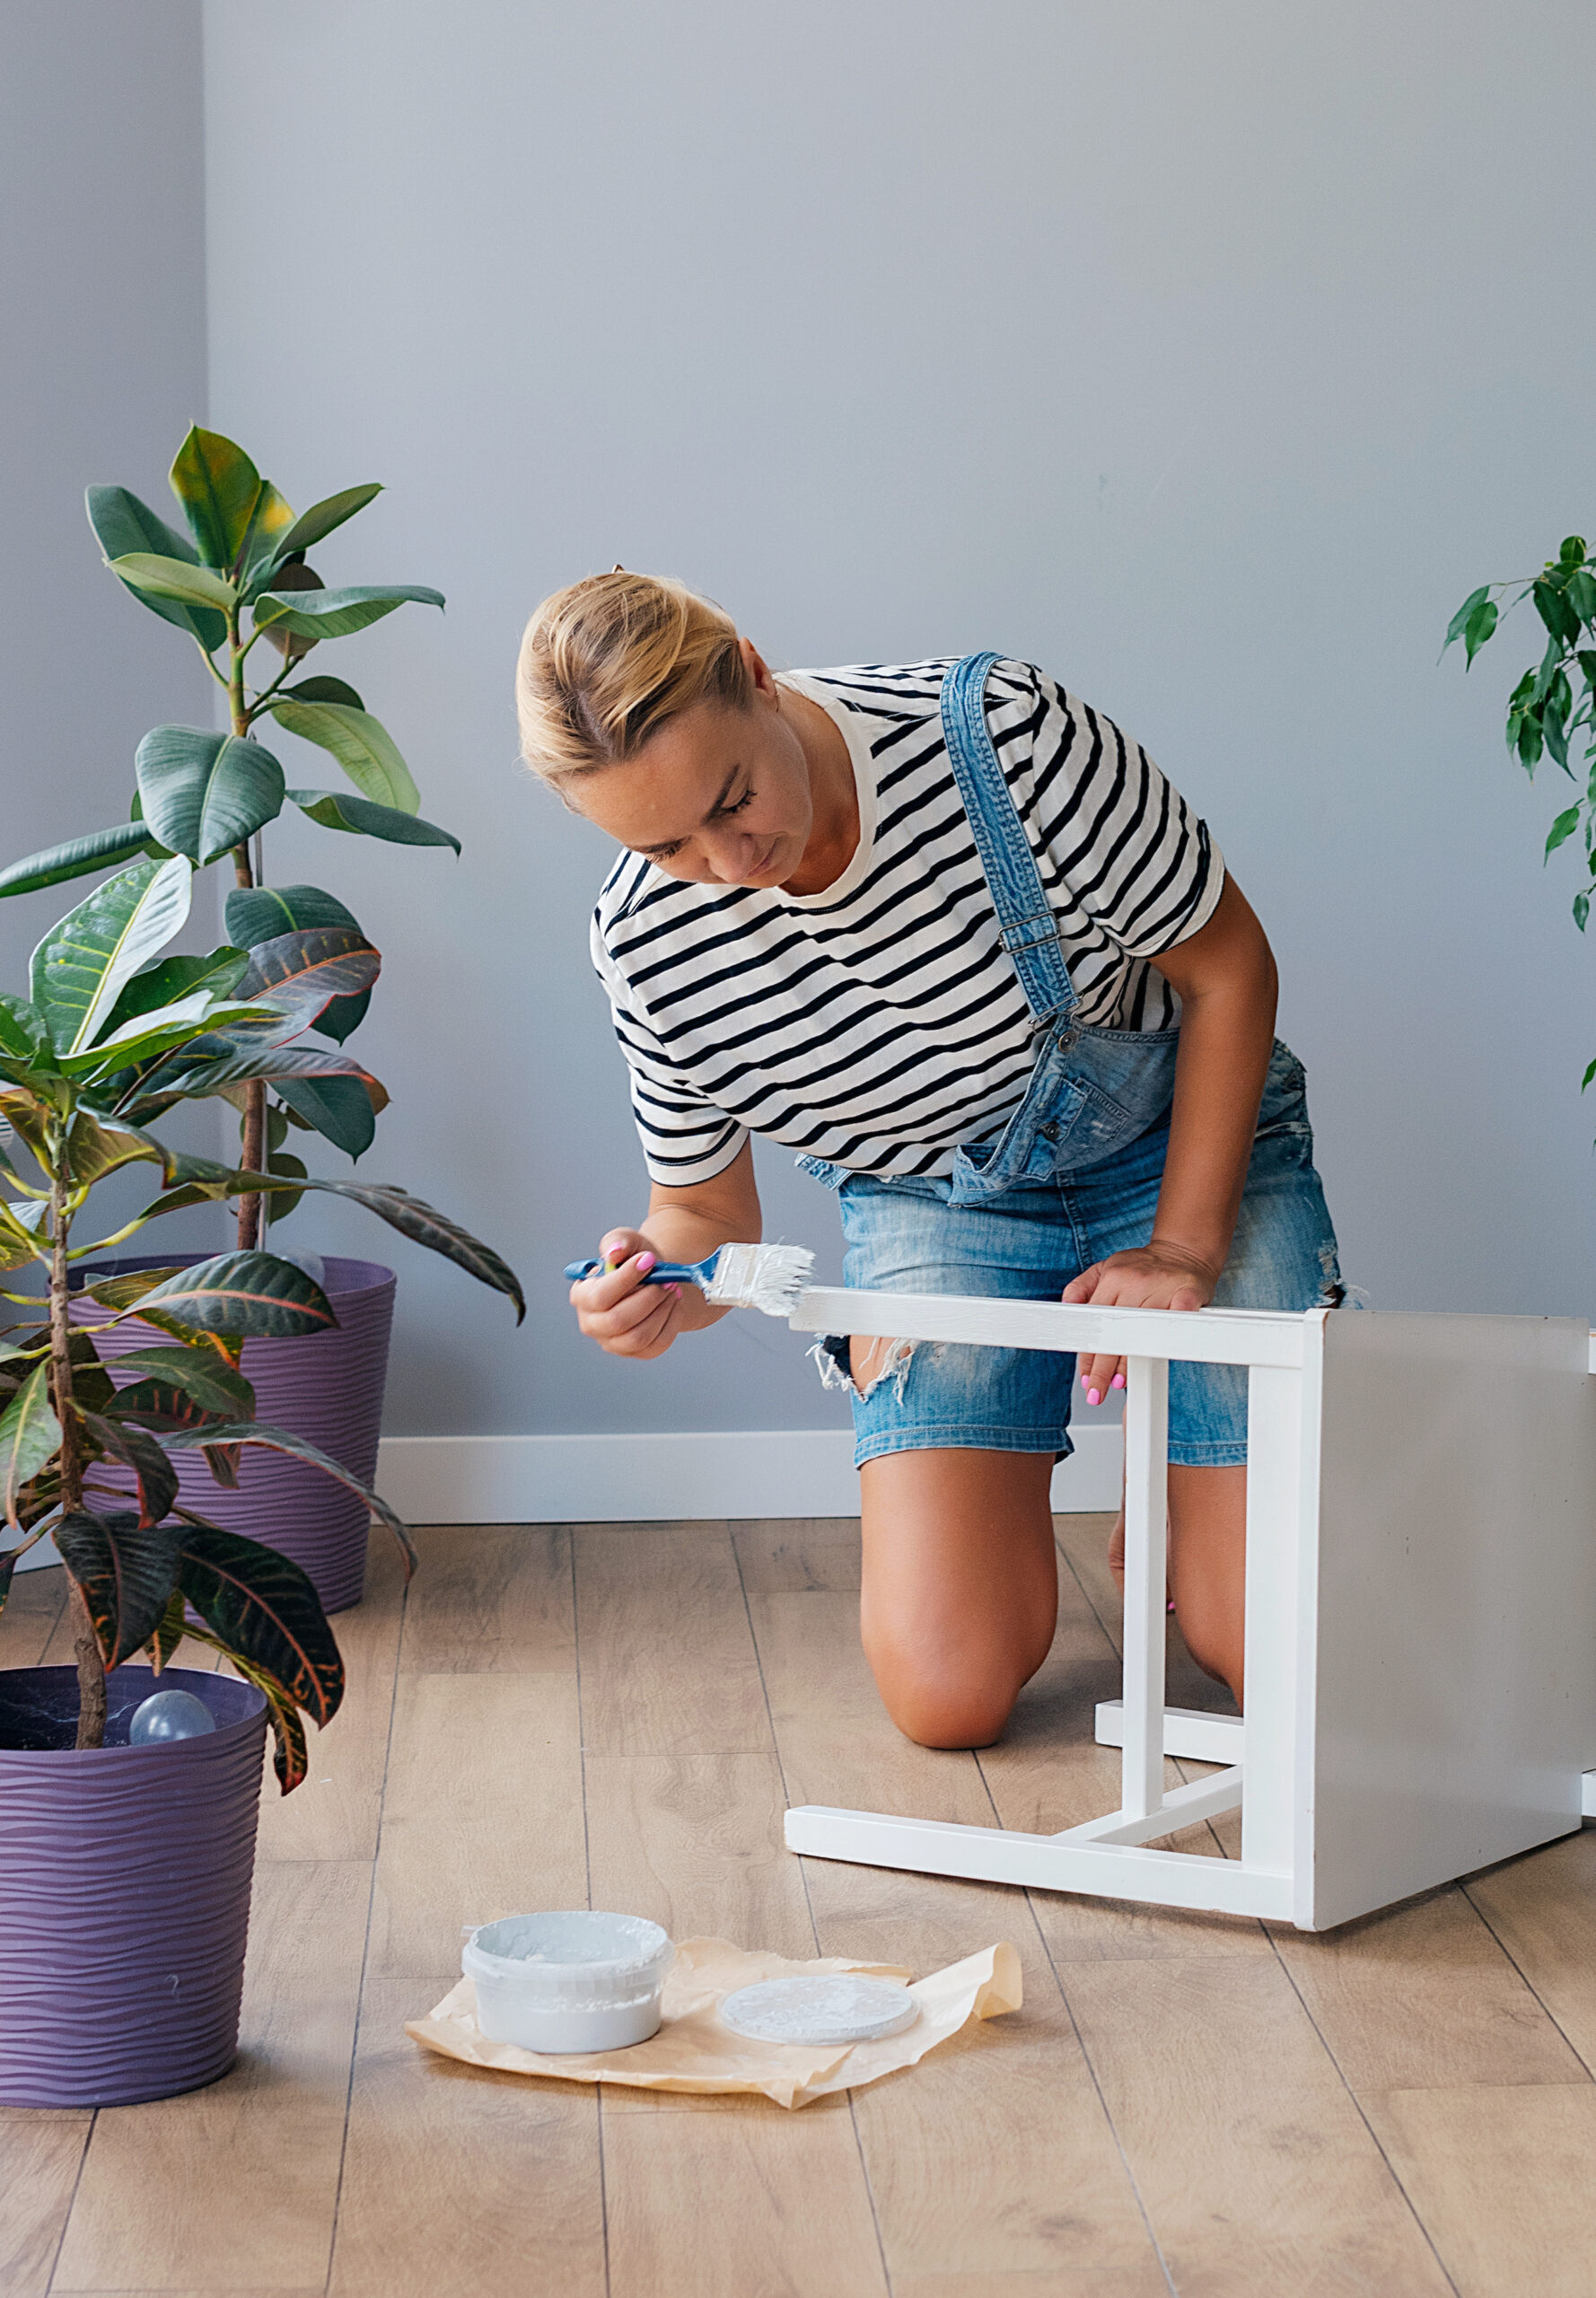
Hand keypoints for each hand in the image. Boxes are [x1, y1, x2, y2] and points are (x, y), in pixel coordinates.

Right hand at [569, 1227, 685, 1359]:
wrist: (654, 1280)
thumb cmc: (635, 1261)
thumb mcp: (628, 1242)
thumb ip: (619, 1241)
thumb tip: (614, 1252)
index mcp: (582, 1295)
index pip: (600, 1295)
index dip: (626, 1279)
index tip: (649, 1259)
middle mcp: (591, 1323)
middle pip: (618, 1321)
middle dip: (649, 1298)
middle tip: (667, 1279)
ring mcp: (612, 1342)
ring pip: (638, 1336)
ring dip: (662, 1310)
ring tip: (672, 1289)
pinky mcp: (636, 1352)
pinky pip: (657, 1344)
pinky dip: (672, 1321)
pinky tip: (674, 1303)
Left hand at [1062, 1242, 1219, 1402]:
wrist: (1184, 1251)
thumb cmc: (1143, 1266)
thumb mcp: (1105, 1267)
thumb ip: (1081, 1287)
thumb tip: (1067, 1307)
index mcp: (1114, 1277)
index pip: (1095, 1323)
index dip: (1089, 1354)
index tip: (1085, 1377)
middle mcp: (1136, 1283)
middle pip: (1115, 1333)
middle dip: (1102, 1368)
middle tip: (1096, 1391)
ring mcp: (1163, 1288)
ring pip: (1142, 1333)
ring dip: (1129, 1362)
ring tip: (1118, 1383)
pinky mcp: (1188, 1293)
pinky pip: (1176, 1320)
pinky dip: (1167, 1340)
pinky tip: (1156, 1358)